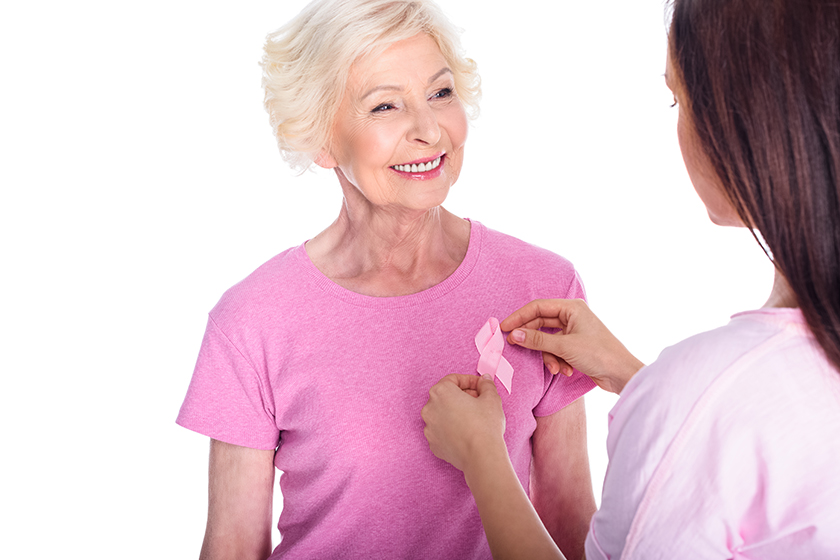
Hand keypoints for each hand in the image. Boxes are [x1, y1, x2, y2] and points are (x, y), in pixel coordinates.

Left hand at [422, 374, 505, 472]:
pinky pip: (442, 431)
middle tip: (479, 401)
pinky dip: (451, 429)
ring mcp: (429, 427)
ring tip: (473, 419)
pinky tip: (466, 433)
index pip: (453, 379)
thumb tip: (484, 380)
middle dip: (462, 396)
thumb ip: (486, 385)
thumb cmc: (485, 425)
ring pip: (442, 414)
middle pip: (446, 396)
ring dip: (455, 413)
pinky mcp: (433, 443)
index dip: (470, 381)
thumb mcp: (491, 398)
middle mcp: (429, 408)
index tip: (480, 387)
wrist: (482, 456)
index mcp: (441, 392)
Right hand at [500, 298, 643, 393]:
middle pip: (541, 323)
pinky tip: (566, 370)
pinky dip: (557, 360)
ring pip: (548, 339)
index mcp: (572, 308)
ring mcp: (574, 330)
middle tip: (516, 346)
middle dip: (532, 338)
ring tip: (555, 367)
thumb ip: (537, 340)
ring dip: (548, 355)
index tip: (504, 328)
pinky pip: (556, 349)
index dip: (519, 317)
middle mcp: (572, 316)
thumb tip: (514, 334)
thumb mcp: (564, 347)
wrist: (622, 375)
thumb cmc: (599, 354)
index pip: (538, 307)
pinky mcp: (575, 345)